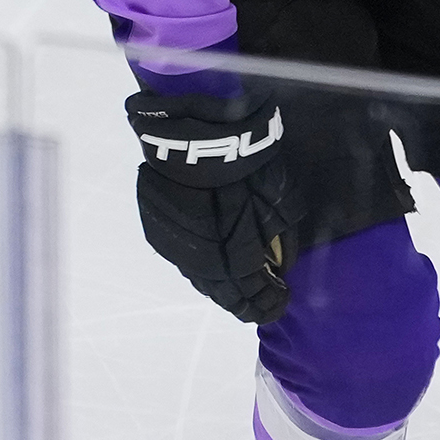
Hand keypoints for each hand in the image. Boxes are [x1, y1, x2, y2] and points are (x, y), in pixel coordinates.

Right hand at [127, 87, 300, 323]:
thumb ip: (279, 238)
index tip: (280, 306)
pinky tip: (212, 271)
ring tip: (238, 295)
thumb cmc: (247, 163)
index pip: (251, 291)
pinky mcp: (158, 230)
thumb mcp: (278, 201)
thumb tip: (281, 263)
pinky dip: (201, 268)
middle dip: (243, 302)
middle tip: (260, 308)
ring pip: (200, 278)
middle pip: (222, 292)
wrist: (199, 132)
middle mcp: (200, 259)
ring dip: (220, 289)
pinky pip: (183, 259)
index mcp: (232, 254)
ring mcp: (175, 245)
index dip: (265, 302)